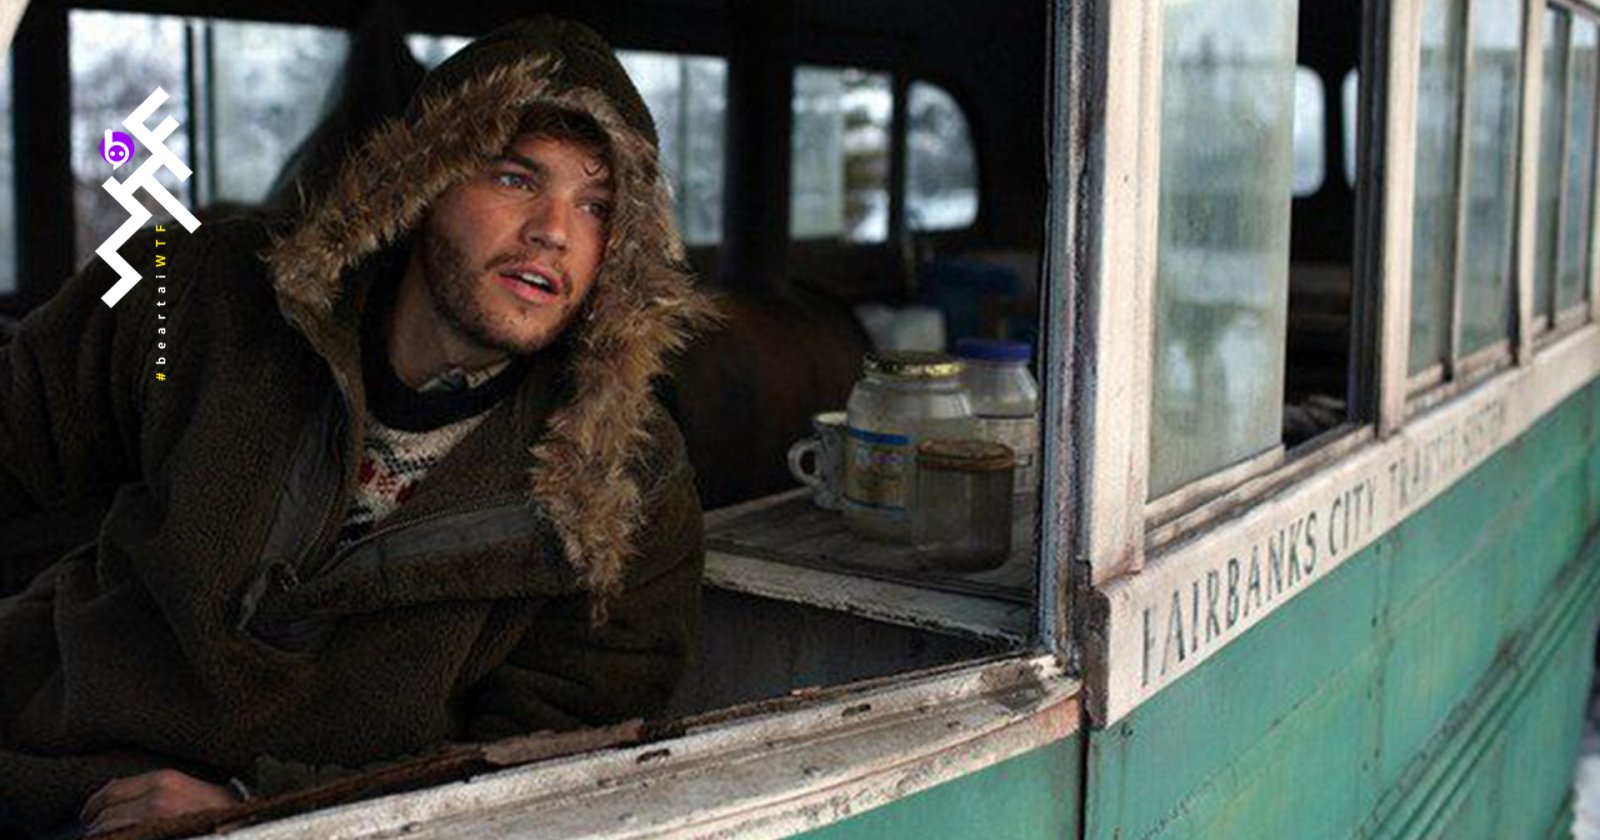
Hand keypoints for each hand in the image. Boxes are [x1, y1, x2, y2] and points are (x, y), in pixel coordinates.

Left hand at [80, 769, 239, 834]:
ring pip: (109, 829)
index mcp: (164, 780)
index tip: (87, 815)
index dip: (94, 804)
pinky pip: (126, 837)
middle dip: (95, 824)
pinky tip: (121, 838)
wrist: (245, 820)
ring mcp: (159, 821)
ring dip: (102, 835)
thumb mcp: (187, 788)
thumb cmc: (218, 808)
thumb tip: (112, 801)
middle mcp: (158, 798)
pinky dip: (117, 838)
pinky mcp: (161, 834)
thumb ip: (156, 790)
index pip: (112, 790)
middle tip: (93, 831)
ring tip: (103, 837)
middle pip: (106, 811)